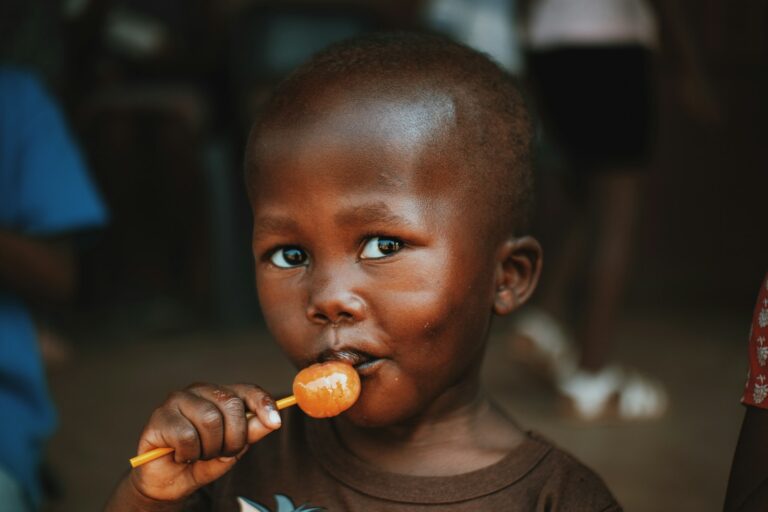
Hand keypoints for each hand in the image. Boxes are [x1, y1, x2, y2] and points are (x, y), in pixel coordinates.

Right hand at [129, 383, 281, 502]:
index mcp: (221, 394)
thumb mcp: (232, 450)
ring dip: (210, 448)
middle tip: (222, 453)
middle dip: (234, 438)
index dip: (263, 405)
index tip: (275, 423)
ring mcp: (178, 400)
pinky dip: (189, 453)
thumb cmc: (200, 461)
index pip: (248, 391)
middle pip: (231, 405)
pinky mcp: (159, 417)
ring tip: (199, 454)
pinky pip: (186, 436)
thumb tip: (272, 420)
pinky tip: (180, 455)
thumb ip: (250, 434)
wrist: (168, 482)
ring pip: (210, 420)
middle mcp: (200, 391)